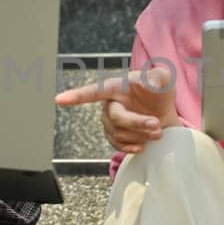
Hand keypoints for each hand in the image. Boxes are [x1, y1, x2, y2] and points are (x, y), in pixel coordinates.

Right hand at [55, 65, 179, 155]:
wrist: (163, 111)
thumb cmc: (159, 90)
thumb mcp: (164, 79)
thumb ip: (159, 77)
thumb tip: (152, 81)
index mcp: (116, 86)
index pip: (93, 92)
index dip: (76, 96)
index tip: (59, 100)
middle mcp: (109, 104)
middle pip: (115, 118)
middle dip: (137, 123)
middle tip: (157, 125)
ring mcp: (111, 122)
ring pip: (119, 134)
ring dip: (141, 135)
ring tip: (157, 131)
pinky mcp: (115, 136)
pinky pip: (118, 146)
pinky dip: (132, 147)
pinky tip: (143, 145)